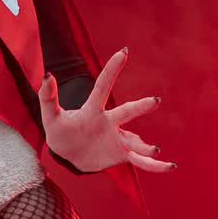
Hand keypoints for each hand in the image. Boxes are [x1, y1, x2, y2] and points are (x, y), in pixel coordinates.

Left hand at [37, 48, 175, 175]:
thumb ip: (47, 97)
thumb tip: (47, 75)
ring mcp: (117, 138)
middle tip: (154, 101)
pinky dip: (155, 165)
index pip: (103, 87)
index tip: (123, 52)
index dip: (112, 70)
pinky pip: (141, 161)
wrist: (68, 155)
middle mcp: (110, 122)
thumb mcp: (50, 117)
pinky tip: (170, 166)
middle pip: (126, 113)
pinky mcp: (121, 154)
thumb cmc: (60, 132)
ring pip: (135, 141)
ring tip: (154, 149)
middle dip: (139, 108)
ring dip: (145, 146)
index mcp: (93, 110)